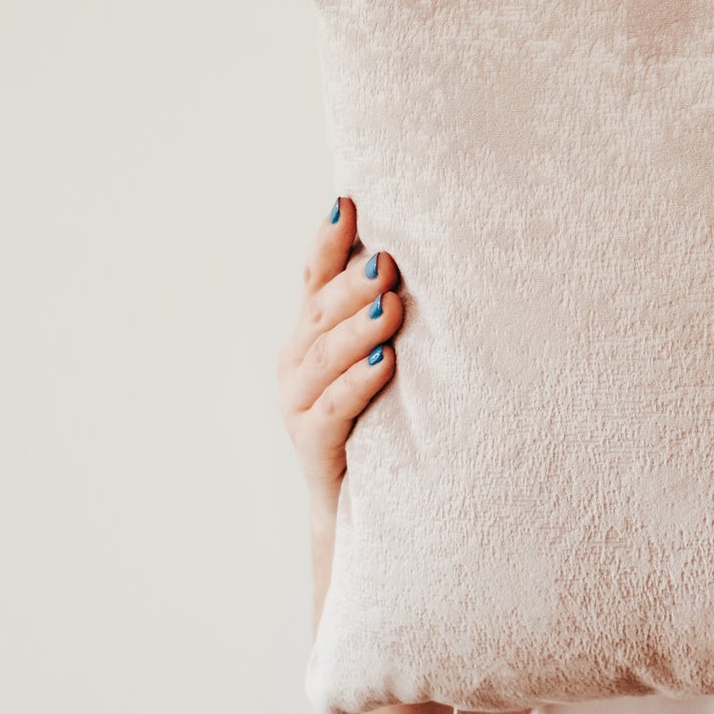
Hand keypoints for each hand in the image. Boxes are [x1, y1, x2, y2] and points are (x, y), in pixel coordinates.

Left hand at [274, 197, 529, 713]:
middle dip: (342, 331)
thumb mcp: (437, 710)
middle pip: (302, 378)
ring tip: (381, 243)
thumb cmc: (437, 646)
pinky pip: (322, 312)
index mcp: (346, 517)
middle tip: (394, 291)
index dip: (346, 399)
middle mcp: (325, 459)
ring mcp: (330, 414)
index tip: (392, 364)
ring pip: (305, 340)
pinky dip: (326, 263)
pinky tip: (350, 209)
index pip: (322, 443)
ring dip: (333, 290)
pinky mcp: (354, 377)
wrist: (413, 604)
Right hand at [275, 196, 401, 506]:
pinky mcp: (313, 448)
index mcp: (309, 336)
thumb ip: (384, 315)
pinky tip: (385, 364)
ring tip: (390, 306)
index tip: (349, 203)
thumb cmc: (379, 421)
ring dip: (357, 329)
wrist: (359, 511)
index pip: (313, 279)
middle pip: (319, 313)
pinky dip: (358, 384)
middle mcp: (296, 366)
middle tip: (387, 261)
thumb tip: (418, 257)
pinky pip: (333, 410)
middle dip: (352, 284)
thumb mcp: (380, 361)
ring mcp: (297, 408)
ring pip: (323, 359)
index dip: (328, 243)